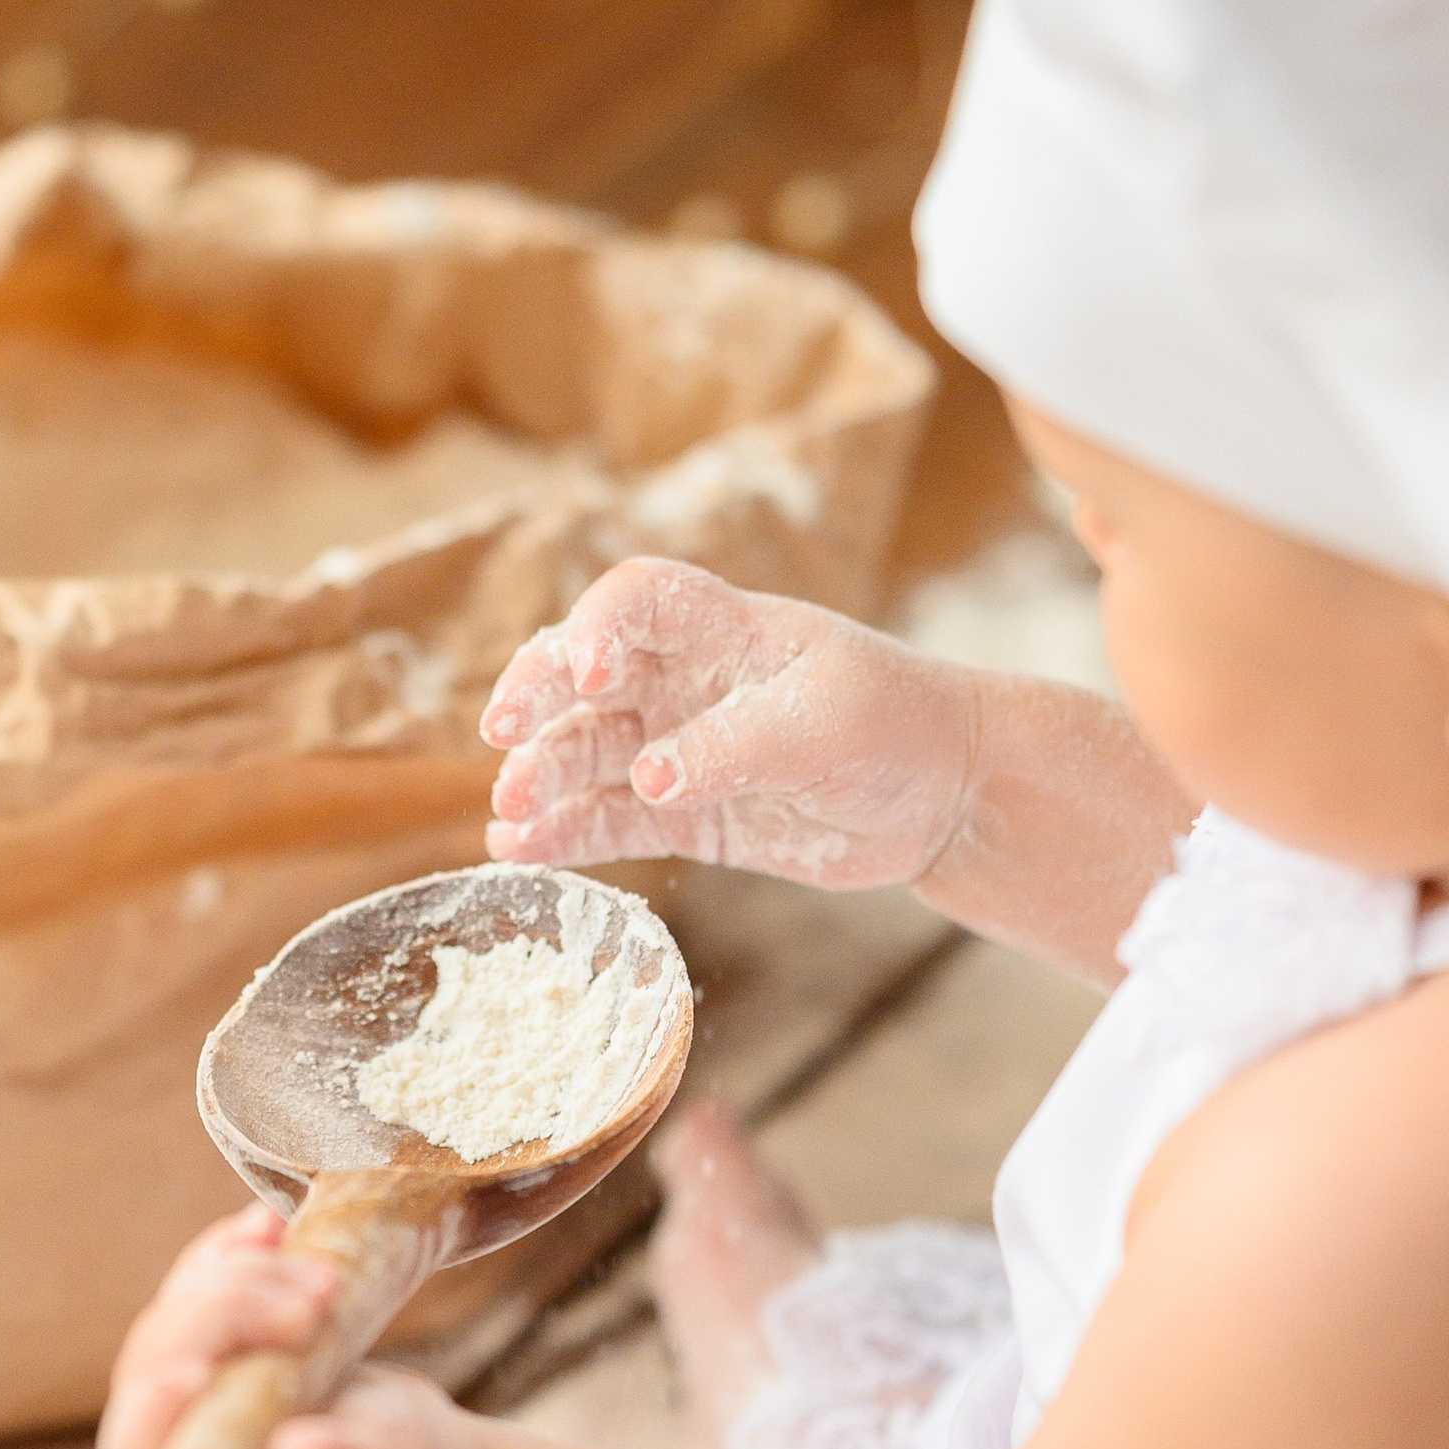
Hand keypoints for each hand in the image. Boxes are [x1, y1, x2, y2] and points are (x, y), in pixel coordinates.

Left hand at [97, 1207, 491, 1448]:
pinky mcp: (205, 1353)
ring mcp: (181, 1401)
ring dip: (243, 1282)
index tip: (191, 1376)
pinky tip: (269, 1227)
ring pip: (174, 1321)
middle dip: (225, 1320)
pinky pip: (195, 1290)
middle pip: (153, 1373)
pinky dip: (230, 1255)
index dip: (148, 1424)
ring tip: (328, 1282)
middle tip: (317, 1304)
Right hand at [481, 557, 977, 890]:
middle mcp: (686, 679)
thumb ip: (736, 745)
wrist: (945, 796)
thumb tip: (651, 776)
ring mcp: (680, 746)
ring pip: (586, 749)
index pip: (638, 599)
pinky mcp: (686, 813)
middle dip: (536, 697)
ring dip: (541, 774)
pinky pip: (610, 817)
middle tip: (503, 738)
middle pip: (585, 670)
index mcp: (725, 630)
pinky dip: (565, 832)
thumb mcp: (827, 725)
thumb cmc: (899, 727)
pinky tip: (521, 849)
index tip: (588, 670)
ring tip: (511, 813)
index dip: (598, 623)